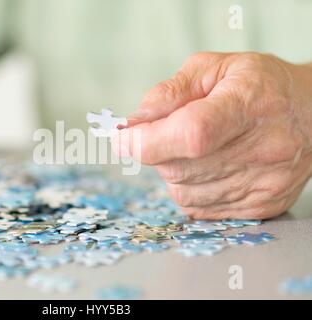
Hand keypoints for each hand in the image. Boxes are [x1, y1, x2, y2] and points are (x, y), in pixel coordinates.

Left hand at [113, 52, 311, 218]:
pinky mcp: (261, 206)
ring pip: (184, 193)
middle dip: (157, 151)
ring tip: (196, 148)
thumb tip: (132, 124)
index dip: (147, 141)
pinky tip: (207, 167)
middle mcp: (261, 149)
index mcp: (248, 103)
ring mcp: (263, 183)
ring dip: (173, 171)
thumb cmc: (258, 86)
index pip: (191, 133)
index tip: (122, 138)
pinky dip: (191, 189)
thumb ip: (168, 93)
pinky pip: (200, 209)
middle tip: (166, 132)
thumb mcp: (212, 69)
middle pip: (180, 167)